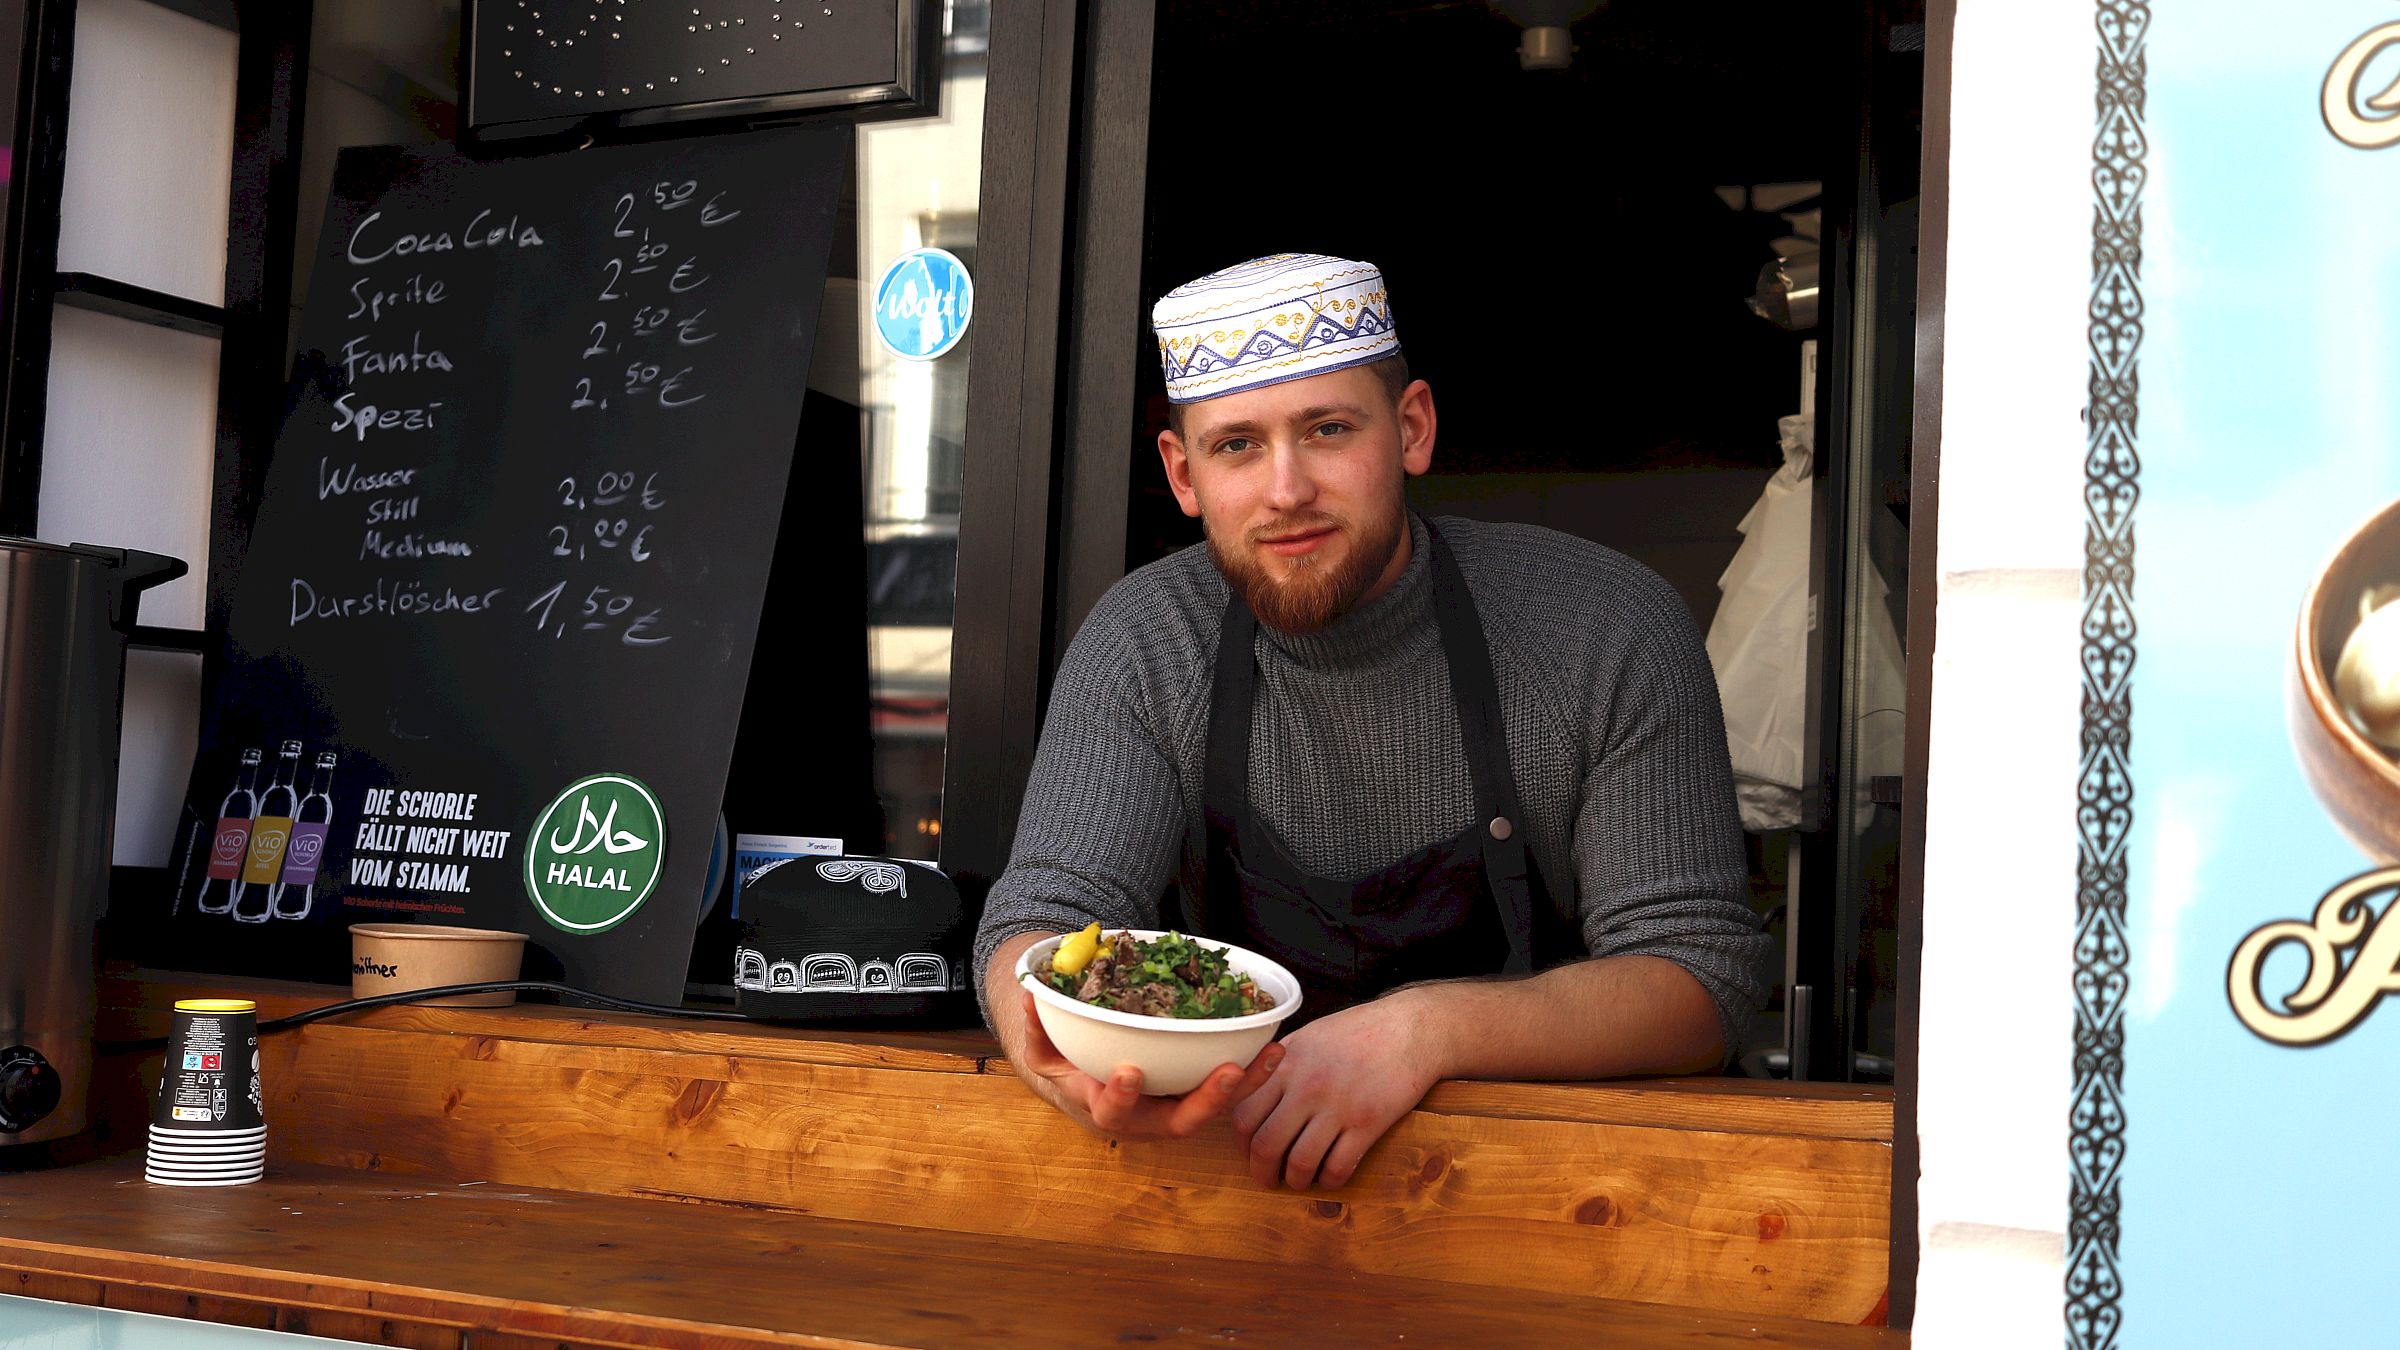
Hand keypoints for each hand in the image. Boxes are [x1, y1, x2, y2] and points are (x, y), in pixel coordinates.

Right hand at [1012, 990, 1284, 1138]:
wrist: (1090, 1088)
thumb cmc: (1068, 1066)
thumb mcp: (1044, 1050)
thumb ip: (1037, 1025)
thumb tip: (1032, 992)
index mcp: (1108, 1109)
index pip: (1115, 1111)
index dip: (1121, 1095)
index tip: (1129, 1072)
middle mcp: (1148, 1119)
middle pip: (1183, 1120)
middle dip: (1208, 1100)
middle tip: (1228, 1072)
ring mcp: (1177, 1110)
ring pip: (1216, 1108)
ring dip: (1246, 1084)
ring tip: (1271, 1054)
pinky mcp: (1198, 1096)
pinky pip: (1228, 1089)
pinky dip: (1253, 1071)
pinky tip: (1275, 1046)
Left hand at [1229, 993, 1441, 1189]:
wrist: (1411, 1029)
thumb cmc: (1359, 1030)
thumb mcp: (1309, 1036)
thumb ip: (1279, 1064)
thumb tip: (1253, 1090)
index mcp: (1286, 1065)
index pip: (1245, 1113)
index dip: (1242, 1142)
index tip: (1250, 1151)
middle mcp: (1306, 1087)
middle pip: (1266, 1144)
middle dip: (1262, 1171)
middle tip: (1267, 1178)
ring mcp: (1337, 1107)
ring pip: (1300, 1162)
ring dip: (1295, 1180)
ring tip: (1299, 1181)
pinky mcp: (1368, 1123)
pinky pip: (1338, 1166)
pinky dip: (1330, 1180)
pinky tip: (1330, 1176)